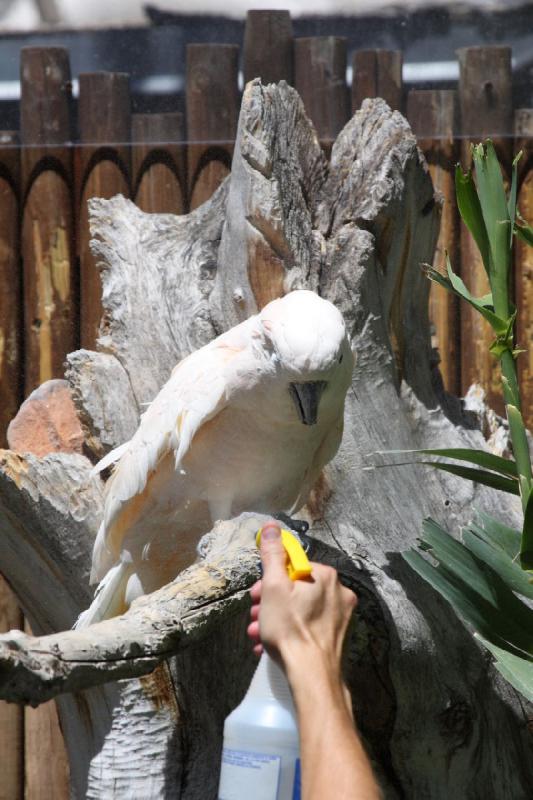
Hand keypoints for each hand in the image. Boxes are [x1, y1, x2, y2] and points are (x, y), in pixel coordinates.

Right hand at [247, 521, 356, 682]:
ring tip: (258, 634)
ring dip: (276, 619)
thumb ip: (272, 555)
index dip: (270, 580)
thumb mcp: (273, 586)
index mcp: (326, 575)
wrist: (312, 675)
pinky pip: (309, 627)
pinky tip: (272, 645)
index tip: (256, 595)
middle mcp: (339, 592)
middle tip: (255, 616)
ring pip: (301, 610)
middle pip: (296, 589)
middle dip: (270, 602)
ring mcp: (341, 616)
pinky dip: (290, 632)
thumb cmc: (291, 629)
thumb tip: (271, 527)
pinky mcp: (338, 636)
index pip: (293, 567)